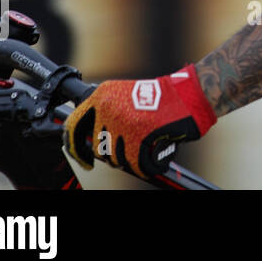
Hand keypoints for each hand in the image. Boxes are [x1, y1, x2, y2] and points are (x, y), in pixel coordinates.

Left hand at [62, 64, 216, 178]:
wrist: (188, 95)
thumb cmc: (161, 98)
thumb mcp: (125, 96)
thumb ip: (105, 113)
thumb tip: (88, 140)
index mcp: (101, 95)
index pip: (73, 125)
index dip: (73, 146)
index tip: (82, 158)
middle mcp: (107, 107)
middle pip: (97, 147)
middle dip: (111, 153)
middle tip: (126, 149)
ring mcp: (122, 123)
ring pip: (114, 157)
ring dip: (129, 159)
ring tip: (144, 148)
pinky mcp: (138, 137)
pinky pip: (133, 164)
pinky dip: (142, 166)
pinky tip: (150, 158)